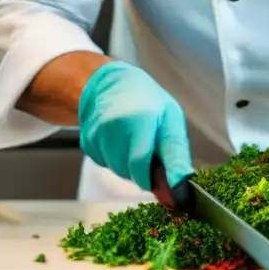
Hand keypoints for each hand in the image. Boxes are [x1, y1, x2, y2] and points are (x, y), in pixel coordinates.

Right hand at [77, 61, 192, 190]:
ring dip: (128, 165)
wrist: (113, 84)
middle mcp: (113, 126)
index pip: (139, 164)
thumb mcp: (172, 120)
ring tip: (135, 143)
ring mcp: (96, 134)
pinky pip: (104, 164)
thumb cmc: (149, 102)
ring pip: (116, 170)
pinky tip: (120, 142)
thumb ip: (176, 154)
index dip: (150, 179)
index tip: (160, 182)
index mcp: (139, 119)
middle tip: (150, 153)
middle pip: (127, 170)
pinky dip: (114, 160)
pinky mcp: (87, 142)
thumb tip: (181, 186)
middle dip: (142, 170)